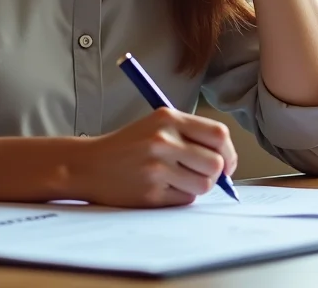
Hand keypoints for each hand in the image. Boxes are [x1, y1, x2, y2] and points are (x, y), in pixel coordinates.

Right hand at [72, 108, 238, 206]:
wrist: (89, 165)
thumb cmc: (129, 146)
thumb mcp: (157, 125)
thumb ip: (191, 135)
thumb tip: (226, 161)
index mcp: (168, 118)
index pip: (218, 134)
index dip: (229, 151)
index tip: (227, 162)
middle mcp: (163, 141)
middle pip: (216, 163)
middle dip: (216, 173)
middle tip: (203, 174)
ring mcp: (156, 168)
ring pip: (204, 185)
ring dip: (197, 186)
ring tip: (178, 180)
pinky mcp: (150, 193)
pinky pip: (185, 199)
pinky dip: (180, 196)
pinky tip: (163, 188)